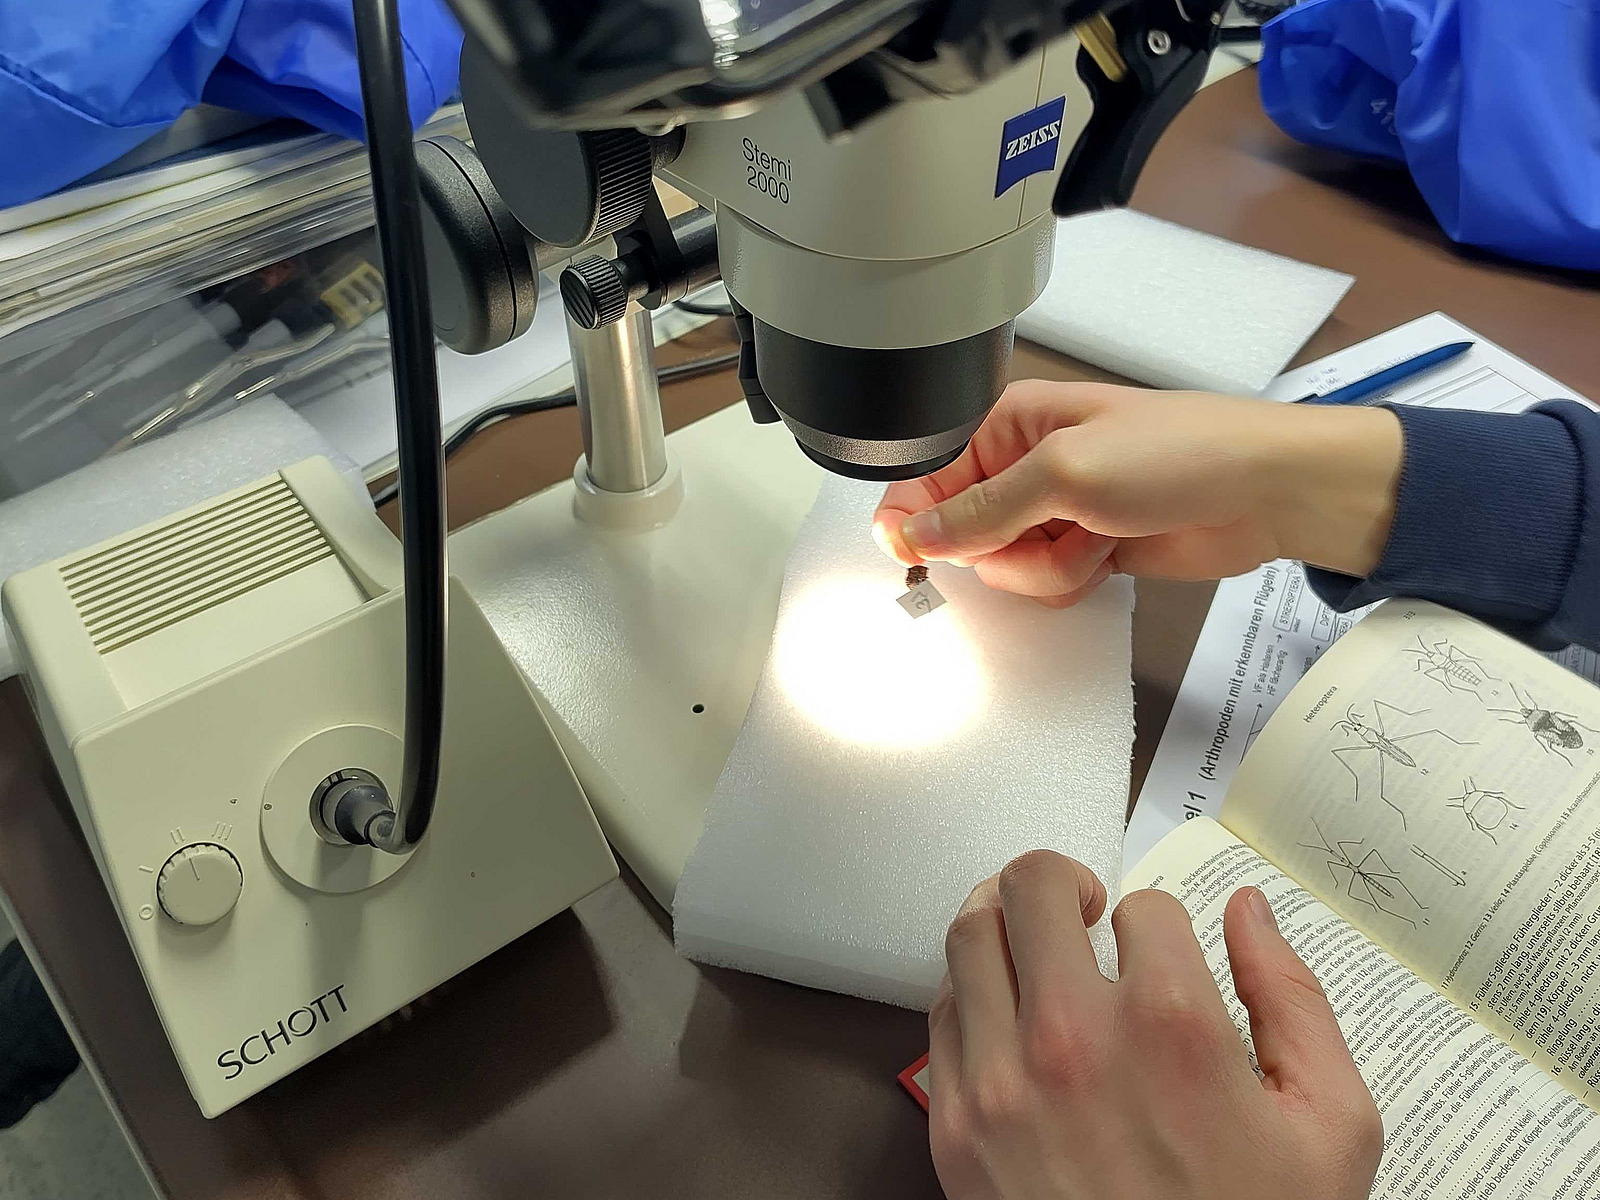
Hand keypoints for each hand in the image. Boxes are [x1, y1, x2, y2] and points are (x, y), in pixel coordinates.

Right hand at [873, 381, 1402, 606]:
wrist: (1267, 491)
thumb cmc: (1182, 451)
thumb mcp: (1066, 473)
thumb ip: (982, 509)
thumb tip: (917, 534)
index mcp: (1008, 424)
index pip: (926, 475)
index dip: (914, 518)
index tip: (912, 552)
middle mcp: (1024, 466)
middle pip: (961, 533)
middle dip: (999, 550)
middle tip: (1044, 533)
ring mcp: (1055, 512)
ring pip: (1003, 568)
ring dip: (1045, 570)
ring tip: (1093, 540)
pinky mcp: (1084, 549)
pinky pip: (1044, 585)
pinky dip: (1071, 582)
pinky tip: (1108, 556)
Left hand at [929, 851, 1382, 1199]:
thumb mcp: (1331, 1125)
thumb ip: (1294, 998)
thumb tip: (1249, 910)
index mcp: (1173, 1026)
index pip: (1143, 907)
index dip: (1158, 923)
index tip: (1162, 955)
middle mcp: (1073, 1039)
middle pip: (1032, 888)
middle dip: (1065, 883)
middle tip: (1084, 909)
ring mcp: (1000, 1083)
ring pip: (969, 936)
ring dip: (1004, 922)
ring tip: (1036, 944)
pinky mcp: (953, 1126)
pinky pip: (940, 1014)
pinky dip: (970, 993)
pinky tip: (1007, 1011)